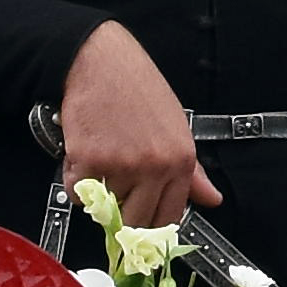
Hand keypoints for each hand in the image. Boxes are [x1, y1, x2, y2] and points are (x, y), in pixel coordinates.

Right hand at [59, 20, 212, 226]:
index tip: (139, 224)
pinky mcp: (90, 161)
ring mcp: (123, 166)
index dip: (150, 225)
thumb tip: (212, 199)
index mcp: (181, 160)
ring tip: (100, 156)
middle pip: (135, 222)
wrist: (99, 62)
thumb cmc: (135, 87)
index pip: (169, 217)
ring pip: (103, 207)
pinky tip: (83, 152)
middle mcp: (155, 167)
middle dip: (120, 211)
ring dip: (96, 191)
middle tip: (113, 186)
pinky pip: (77, 193)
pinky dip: (74, 180)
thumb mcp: (176, 125)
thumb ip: (193, 171)